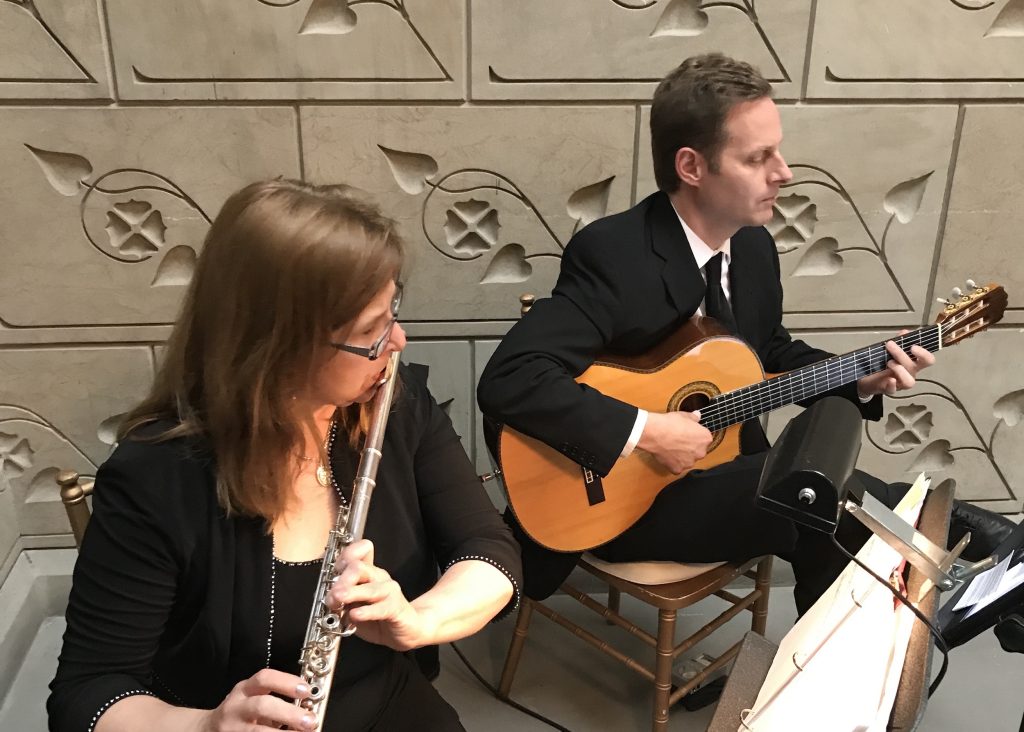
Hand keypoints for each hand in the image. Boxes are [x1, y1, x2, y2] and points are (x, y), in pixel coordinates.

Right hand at [199, 668, 314, 731]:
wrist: (207, 729)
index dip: (286, 682)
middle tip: (309, 721)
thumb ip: (275, 698)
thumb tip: (308, 706)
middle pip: (262, 706)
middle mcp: (236, 707)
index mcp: (244, 689)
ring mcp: (232, 728)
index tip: (306, 690)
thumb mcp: (252, 697)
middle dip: (288, 713)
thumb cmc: (240, 712)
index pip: (264, 678)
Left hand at [329, 539, 426, 651]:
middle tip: (331, 596)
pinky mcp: (396, 608)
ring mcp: (389, 591)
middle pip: (358, 568)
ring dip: (351, 593)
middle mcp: (378, 577)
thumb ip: (341, 601)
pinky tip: (356, 615)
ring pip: (369, 587)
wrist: (404, 631)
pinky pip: (381, 607)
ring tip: (337, 599)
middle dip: (342, 580)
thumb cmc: (376, 617)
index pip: (354, 555)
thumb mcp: (353, 607)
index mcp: (367, 573)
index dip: (341, 560)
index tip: (331, 573)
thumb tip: (328, 597)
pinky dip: (367, 611)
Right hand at [636, 410, 712, 474]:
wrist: (655, 433)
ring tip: (671, 447)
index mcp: (706, 439)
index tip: (688, 433)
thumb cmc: (670, 424)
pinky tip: (667, 454)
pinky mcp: (678, 469)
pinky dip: (673, 462)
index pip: (704, 439)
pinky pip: (677, 467)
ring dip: (682, 456)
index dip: (695, 436)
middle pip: (697, 451)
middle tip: (679, 440)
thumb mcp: (684, 416)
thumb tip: (697, 415)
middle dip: (690, 447)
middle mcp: (701, 453)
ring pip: (688, 460)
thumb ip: (694, 418)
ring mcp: (689, 462)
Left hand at [856, 332, 935, 397]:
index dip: (924, 354)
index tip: (913, 346)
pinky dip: (892, 385)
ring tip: (888, 362)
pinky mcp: (889, 389)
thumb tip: (905, 332)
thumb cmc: (884, 363)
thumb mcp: (891, 351)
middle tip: (890, 345)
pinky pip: (893, 390)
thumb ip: (899, 341)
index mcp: (914, 363)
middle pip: (915, 367)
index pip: (927, 360)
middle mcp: (910, 373)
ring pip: (909, 381)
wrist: (868, 378)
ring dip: (899, 370)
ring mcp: (901, 383)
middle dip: (903, 355)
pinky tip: (890, 379)